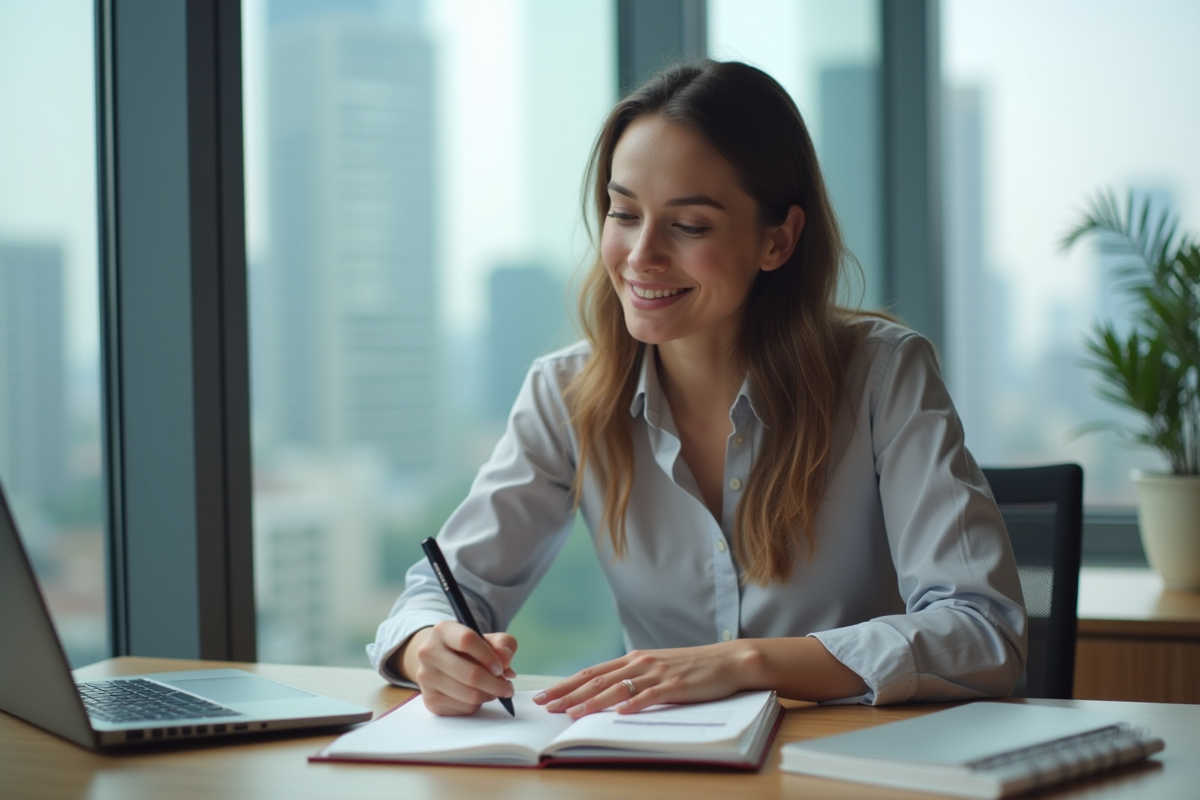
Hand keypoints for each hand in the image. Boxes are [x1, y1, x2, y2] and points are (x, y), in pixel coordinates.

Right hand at [399, 621, 516, 715]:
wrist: (439, 661)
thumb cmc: (467, 649)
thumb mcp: (487, 639)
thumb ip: (502, 644)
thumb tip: (505, 660)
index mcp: (442, 630)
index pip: (467, 640)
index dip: (488, 655)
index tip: (501, 667)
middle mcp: (428, 653)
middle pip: (470, 674)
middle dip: (495, 684)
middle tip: (507, 687)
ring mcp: (426, 678)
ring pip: (469, 695)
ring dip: (489, 695)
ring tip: (494, 689)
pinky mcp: (430, 700)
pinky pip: (464, 709)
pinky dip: (477, 705)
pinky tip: (477, 694)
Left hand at [533, 643, 752, 718]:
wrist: (727, 661)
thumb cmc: (691, 667)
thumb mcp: (656, 668)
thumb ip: (633, 677)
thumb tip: (605, 692)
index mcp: (633, 659)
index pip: (592, 672)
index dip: (566, 684)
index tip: (545, 695)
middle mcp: (640, 663)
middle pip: (597, 679)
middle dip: (568, 693)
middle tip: (545, 704)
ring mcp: (657, 674)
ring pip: (618, 688)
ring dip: (593, 701)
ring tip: (573, 713)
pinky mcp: (675, 685)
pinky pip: (651, 696)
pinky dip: (634, 704)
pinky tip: (620, 712)